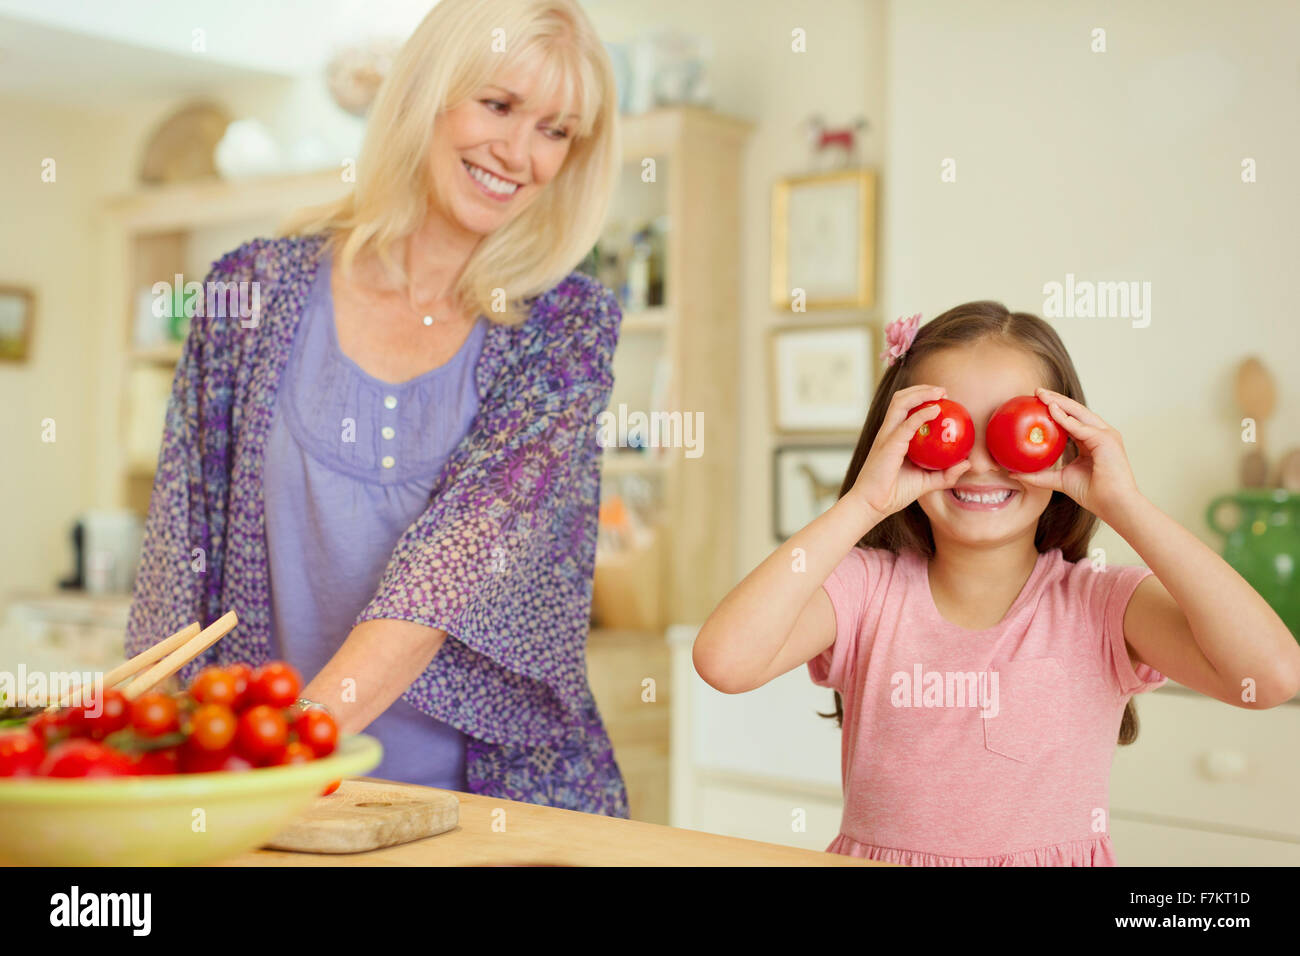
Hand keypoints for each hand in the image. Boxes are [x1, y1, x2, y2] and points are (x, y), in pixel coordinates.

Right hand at [849, 384, 972, 520]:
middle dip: (922, 389)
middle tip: (943, 391)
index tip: (943, 399)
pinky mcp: (889, 444)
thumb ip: (946, 474)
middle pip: (901, 399)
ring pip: (900, 402)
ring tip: (940, 393)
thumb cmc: (894, 494)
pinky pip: (907, 423)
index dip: (922, 398)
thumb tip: (967, 464)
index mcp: (894, 437)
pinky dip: (921, 413)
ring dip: (921, 393)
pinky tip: (936, 410)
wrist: (872, 505)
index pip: (905, 408)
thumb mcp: (926, 483)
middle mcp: (888, 432)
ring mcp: (886, 436)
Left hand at [1006, 387, 1142, 521]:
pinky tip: (1050, 410)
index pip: (1073, 420)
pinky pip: (1081, 427)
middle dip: (1056, 399)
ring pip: (1079, 413)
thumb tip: (1013, 472)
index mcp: (1093, 441)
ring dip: (1059, 402)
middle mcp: (1101, 434)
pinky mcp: (1106, 440)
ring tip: (1041, 395)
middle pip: (1076, 411)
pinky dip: (1065, 418)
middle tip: (1036, 392)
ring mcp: (1106, 435)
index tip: (1036, 403)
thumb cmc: (1093, 494)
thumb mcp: (1060, 480)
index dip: (1056, 410)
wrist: (1114, 505)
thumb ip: (1039, 475)